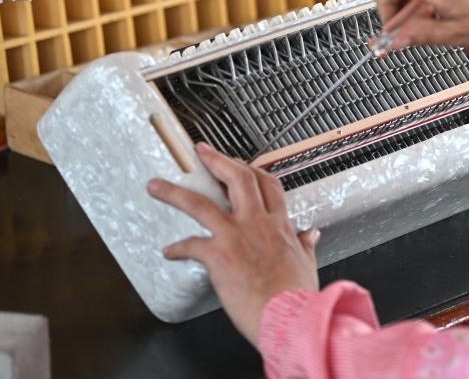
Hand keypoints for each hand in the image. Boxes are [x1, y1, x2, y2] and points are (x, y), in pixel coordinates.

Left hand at [147, 144, 318, 346]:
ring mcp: (237, 236)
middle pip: (237, 178)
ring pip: (201, 203)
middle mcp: (258, 223)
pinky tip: (169, 251)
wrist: (289, 316)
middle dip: (217, 160)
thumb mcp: (307, 263)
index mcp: (280, 224)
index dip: (252, 169)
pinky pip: (191, 245)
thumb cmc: (297, 295)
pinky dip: (177, 248)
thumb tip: (311, 233)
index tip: (240, 163)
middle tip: (201, 152)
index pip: (267, 185)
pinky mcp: (219, 255)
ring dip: (175, 192)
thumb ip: (306, 244)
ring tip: (157, 186)